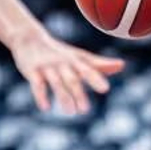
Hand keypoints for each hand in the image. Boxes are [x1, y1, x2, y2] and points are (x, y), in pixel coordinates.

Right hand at [8, 27, 124, 114]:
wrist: (28, 37)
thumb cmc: (58, 51)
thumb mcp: (78, 56)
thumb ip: (99, 64)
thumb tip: (122, 65)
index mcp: (74, 60)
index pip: (87, 70)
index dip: (96, 79)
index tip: (105, 89)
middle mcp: (62, 63)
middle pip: (72, 79)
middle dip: (79, 93)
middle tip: (85, 110)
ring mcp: (47, 67)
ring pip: (56, 83)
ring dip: (63, 97)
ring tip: (71, 112)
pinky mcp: (32, 71)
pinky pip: (36, 84)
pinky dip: (41, 96)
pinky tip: (45, 108)